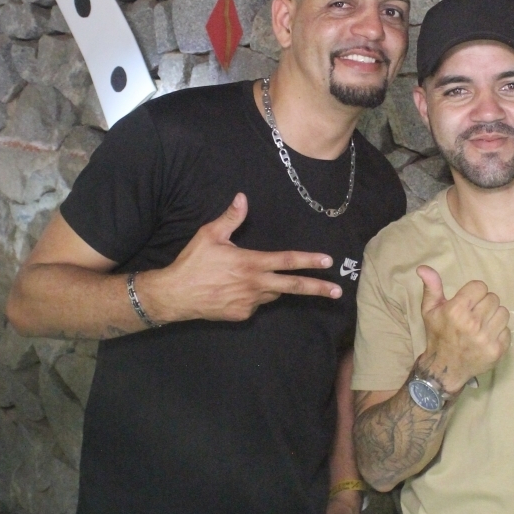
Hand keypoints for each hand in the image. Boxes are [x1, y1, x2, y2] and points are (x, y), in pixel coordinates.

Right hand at [137, 193, 341, 323]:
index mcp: (251, 263)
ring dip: (275, 286)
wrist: (174, 295)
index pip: (287, 260)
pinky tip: (236, 290)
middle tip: (338, 292)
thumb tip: (242, 198)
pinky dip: (254, 296)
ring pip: (273, 293)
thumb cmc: (192, 262)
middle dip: (318, 288)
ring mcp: (249, 302)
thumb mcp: (209, 235)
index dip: (309, 260)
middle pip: (293, 286)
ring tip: (257, 278)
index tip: (328, 261)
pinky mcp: (241, 315)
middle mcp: (255, 285)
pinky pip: (256, 304)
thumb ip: (230, 218)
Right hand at [417, 266, 510, 393]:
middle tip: (475, 314)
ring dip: (494, 316)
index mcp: (456, 311)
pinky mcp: (497, 350)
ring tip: (482, 324)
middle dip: (484, 304)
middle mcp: (472, 324)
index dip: (474, 293)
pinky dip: (499, 332)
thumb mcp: (429, 310)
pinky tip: (487, 337)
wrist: (444, 368)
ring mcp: (486, 338)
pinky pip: (507, 330)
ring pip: (503, 312)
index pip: (480, 287)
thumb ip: (431, 287)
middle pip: (493, 298)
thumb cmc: (438, 335)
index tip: (468, 302)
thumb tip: (423, 267)